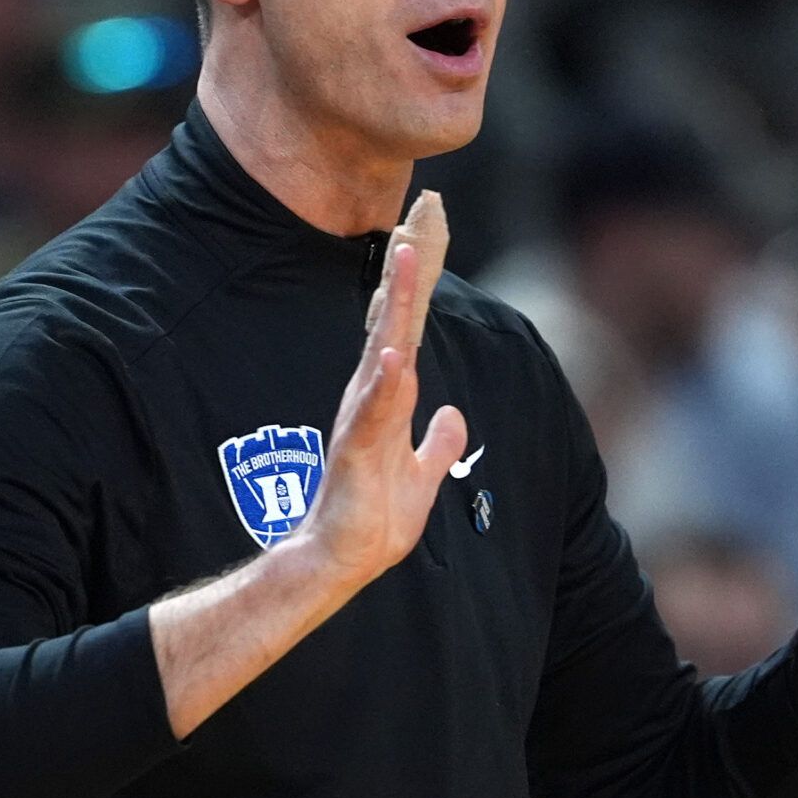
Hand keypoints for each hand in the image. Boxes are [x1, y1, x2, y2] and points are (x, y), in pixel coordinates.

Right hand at [292, 244, 467, 587]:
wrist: (343, 560)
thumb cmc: (374, 519)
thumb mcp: (422, 477)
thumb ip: (438, 444)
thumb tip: (453, 416)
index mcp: (387, 406)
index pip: (403, 341)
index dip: (411, 301)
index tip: (416, 256)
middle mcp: (371, 404)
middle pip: (390, 334)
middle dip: (401, 287)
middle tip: (408, 238)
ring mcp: (361, 423)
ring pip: (381, 356)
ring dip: (392, 312)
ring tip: (402, 268)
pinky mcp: (353, 451)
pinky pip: (372, 411)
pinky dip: (383, 383)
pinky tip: (394, 356)